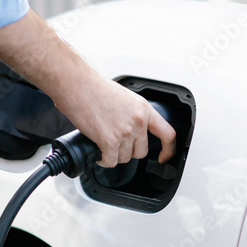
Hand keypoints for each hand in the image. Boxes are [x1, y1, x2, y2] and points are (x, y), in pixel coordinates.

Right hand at [55, 76, 177, 167]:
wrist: (78, 85)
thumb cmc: (95, 88)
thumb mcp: (126, 98)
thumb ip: (134, 114)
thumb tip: (135, 130)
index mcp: (144, 109)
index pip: (167, 134)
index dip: (168, 149)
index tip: (164, 157)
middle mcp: (138, 121)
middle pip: (141, 151)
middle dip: (129, 151)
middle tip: (116, 143)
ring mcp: (125, 132)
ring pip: (124, 158)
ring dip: (113, 154)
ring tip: (104, 142)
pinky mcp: (110, 141)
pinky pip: (110, 161)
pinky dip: (103, 160)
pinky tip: (98, 152)